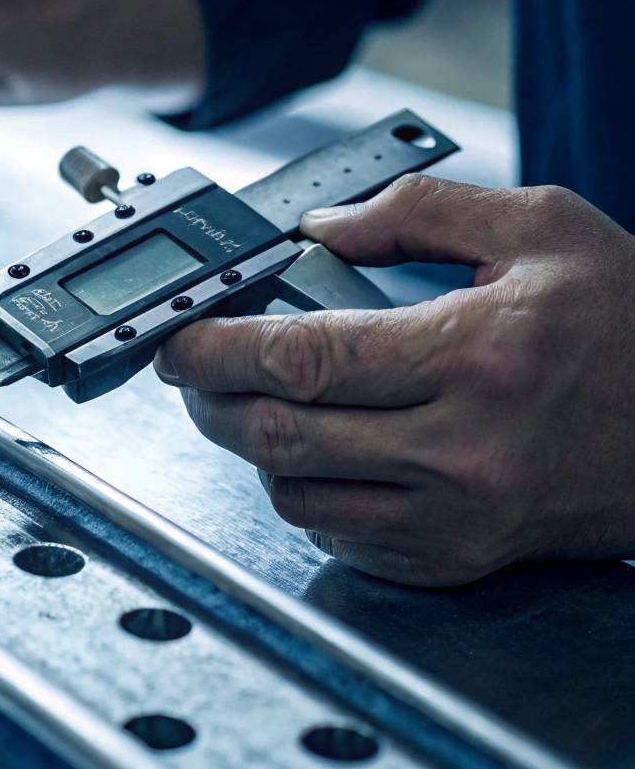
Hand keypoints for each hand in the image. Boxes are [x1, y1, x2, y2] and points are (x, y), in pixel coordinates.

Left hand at [154, 174, 634, 585]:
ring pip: (295, 494)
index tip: (178, 339)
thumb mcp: (542, 228)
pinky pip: (340, 535)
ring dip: (253, 450)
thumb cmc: (631, 327)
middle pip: (277, 434)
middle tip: (194, 371)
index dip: (217, 349)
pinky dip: (307, 493)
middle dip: (209, 401)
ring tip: (256, 405)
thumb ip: (419, 210)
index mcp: (475, 353)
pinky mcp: (455, 558)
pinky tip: (320, 452)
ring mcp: (456, 514)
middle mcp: (461, 446)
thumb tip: (320, 225)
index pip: (303, 358)